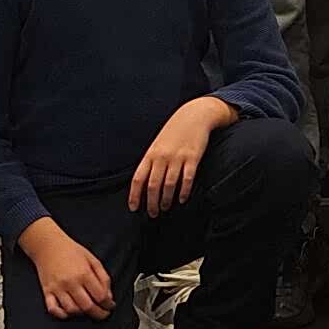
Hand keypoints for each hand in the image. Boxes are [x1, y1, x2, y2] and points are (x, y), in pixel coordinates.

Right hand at [16, 219, 113, 320]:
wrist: (49, 246)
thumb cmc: (71, 251)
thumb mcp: (93, 259)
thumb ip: (103, 277)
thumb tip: (108, 295)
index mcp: (84, 273)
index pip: (100, 295)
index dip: (108, 304)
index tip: (110, 306)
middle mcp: (71, 282)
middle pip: (87, 306)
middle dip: (98, 313)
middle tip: (103, 314)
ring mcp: (57, 288)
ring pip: (72, 310)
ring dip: (82, 313)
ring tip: (88, 310)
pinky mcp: (47, 292)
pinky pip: (53, 309)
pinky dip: (62, 314)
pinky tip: (69, 312)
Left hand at [130, 96, 232, 215]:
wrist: (194, 116)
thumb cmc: (174, 132)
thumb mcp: (157, 145)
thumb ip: (151, 162)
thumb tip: (144, 185)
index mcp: (150, 154)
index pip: (138, 179)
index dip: (134, 196)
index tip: (134, 208)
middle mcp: (162, 157)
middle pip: (153, 185)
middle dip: (152, 203)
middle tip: (153, 213)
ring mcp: (178, 157)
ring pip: (169, 185)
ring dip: (166, 200)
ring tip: (166, 207)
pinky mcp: (193, 157)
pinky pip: (187, 179)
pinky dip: (184, 191)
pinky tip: (182, 199)